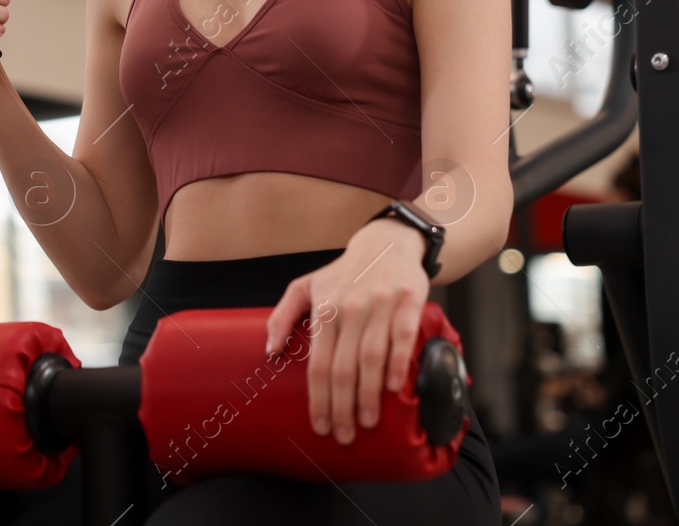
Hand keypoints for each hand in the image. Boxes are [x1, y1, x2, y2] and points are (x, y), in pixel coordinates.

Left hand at [262, 219, 430, 444]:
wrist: (387, 242)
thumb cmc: (344, 273)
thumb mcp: (306, 286)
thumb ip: (282, 316)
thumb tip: (270, 351)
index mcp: (324, 308)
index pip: (318, 363)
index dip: (318, 399)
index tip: (321, 426)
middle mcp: (349, 307)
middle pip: (343, 367)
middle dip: (342, 406)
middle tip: (344, 435)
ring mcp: (380, 304)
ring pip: (372, 357)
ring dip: (369, 394)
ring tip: (367, 421)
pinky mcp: (408, 300)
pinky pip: (402, 337)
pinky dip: (398, 364)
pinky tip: (395, 388)